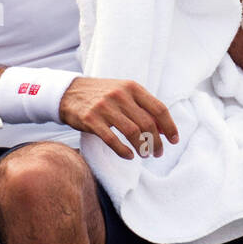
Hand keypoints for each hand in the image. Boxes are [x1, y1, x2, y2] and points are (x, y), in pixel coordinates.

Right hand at [60, 77, 178, 159]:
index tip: (174, 140)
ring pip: (132, 132)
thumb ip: (142, 107)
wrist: (68, 92)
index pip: (159, 108)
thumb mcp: (123, 93)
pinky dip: (123, 150)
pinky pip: (111, 139)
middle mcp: (120, 95)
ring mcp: (105, 107)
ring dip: (142, 147)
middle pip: (147, 123)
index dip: (169, 126)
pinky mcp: (91, 119)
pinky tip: (129, 156)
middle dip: (156, 142)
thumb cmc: (101, 95)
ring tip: (145, 155)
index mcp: (132, 87)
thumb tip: (164, 129)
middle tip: (157, 153)